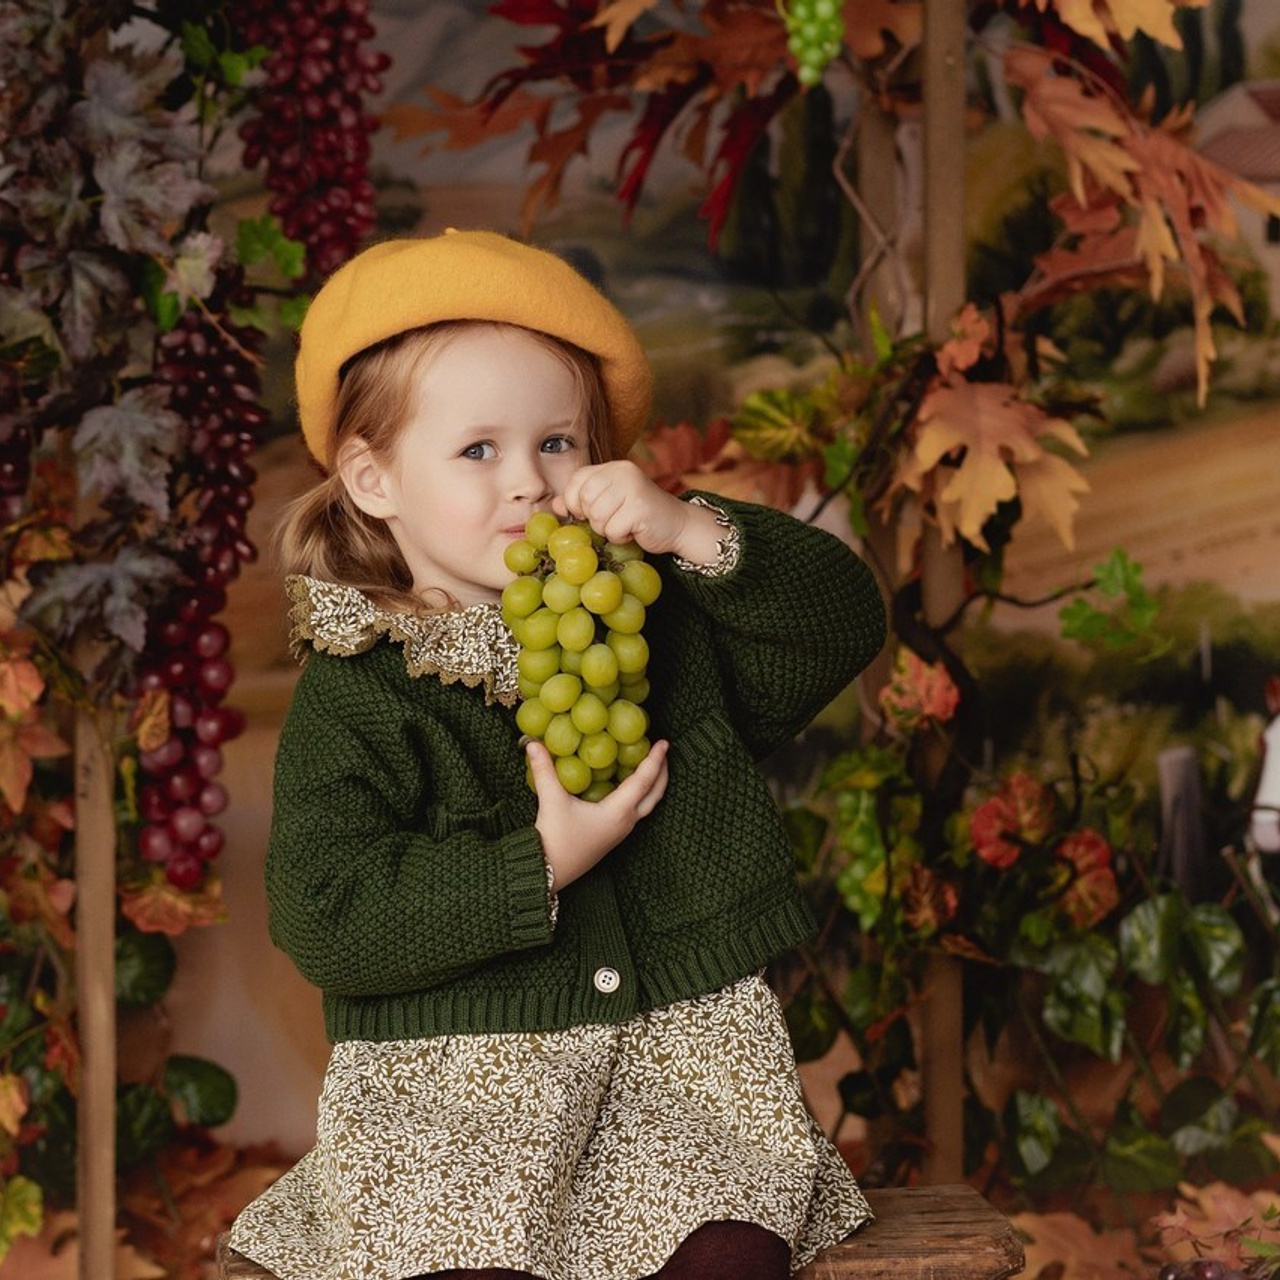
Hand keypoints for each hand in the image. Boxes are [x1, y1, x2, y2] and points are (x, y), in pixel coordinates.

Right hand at [528, 737, 668, 887]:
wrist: (547, 872)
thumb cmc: (554, 840)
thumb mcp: (551, 800)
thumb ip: (544, 770)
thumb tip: (532, 742)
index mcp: (618, 812)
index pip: (644, 781)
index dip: (655, 760)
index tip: (664, 743)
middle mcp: (625, 822)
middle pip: (654, 795)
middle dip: (662, 772)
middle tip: (663, 751)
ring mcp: (620, 831)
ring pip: (646, 805)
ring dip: (652, 785)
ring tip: (650, 765)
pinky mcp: (612, 836)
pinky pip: (634, 811)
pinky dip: (639, 795)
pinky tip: (626, 786)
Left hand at [554, 461, 721, 563]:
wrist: (678, 525)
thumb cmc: (639, 516)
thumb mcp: (609, 505)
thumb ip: (583, 502)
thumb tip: (556, 506)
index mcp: (612, 468)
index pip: (576, 480)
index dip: (576, 502)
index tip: (587, 513)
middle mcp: (622, 471)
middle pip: (584, 500)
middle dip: (593, 518)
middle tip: (612, 520)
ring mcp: (632, 487)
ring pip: (597, 516)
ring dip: (607, 529)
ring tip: (625, 525)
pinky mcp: (640, 506)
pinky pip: (613, 529)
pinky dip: (620, 537)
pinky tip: (634, 530)